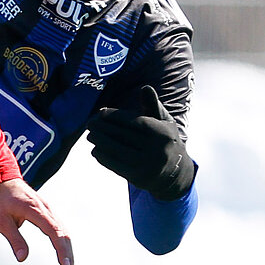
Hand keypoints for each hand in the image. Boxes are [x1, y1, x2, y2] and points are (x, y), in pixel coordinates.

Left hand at [0, 180, 74, 264]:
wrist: (0, 179)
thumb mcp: (2, 221)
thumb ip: (14, 239)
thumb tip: (23, 258)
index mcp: (36, 211)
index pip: (55, 233)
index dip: (62, 250)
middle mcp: (46, 210)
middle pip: (64, 235)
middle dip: (68, 256)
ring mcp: (48, 210)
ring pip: (64, 232)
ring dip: (67, 251)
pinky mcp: (46, 212)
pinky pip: (59, 228)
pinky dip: (63, 243)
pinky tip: (64, 254)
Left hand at [86, 85, 194, 200]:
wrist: (174, 173)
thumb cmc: (164, 140)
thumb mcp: (164, 122)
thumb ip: (153, 105)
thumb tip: (145, 87)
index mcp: (164, 133)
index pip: (136, 122)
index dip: (117, 116)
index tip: (101, 112)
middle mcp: (157, 150)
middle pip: (124, 136)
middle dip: (104, 128)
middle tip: (90, 123)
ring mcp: (147, 166)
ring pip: (117, 150)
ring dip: (100, 142)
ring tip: (90, 135)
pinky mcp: (138, 178)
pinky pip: (116, 165)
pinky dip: (104, 157)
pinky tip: (95, 150)